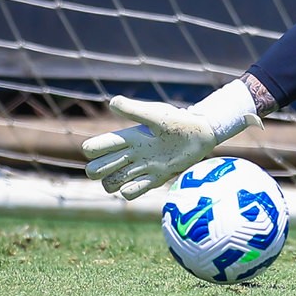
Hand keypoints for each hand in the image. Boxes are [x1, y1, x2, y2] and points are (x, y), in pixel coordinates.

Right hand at [82, 91, 260, 199]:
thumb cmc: (178, 121)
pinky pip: (131, 192)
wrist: (202, 134)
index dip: (94, 149)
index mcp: (128, 137)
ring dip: (112, 183)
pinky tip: (138, 183)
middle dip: (98, 170)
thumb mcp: (156, 115)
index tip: (107, 146)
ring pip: (111, 183)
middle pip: (97, 169)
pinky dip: (130, 191)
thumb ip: (134, 110)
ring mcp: (142, 168)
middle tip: (115, 165)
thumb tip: (112, 103)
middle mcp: (130, 154)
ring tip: (125, 178)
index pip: (96, 147)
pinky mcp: (154, 179)